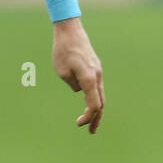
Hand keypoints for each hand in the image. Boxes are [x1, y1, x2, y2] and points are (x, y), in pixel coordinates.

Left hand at [51, 17, 103, 133]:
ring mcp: (97, 71)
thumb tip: (80, 90)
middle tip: (91, 132)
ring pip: (100, 94)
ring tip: (92, 122)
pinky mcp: (95, 67)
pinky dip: (95, 98)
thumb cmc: (63, 50)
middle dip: (96, 118)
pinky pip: (97, 86)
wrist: (70, 31)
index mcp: (89, 78)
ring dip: (96, 109)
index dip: (89, 116)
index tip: (78, 123)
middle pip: (101, 102)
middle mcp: (97, 75)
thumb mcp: (62, 72)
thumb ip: (72, 84)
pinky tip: (89, 104)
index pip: (94, 104)